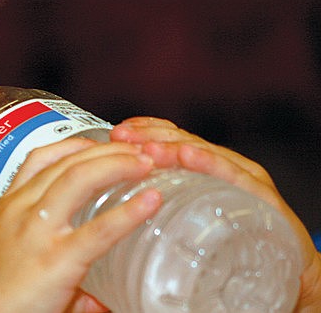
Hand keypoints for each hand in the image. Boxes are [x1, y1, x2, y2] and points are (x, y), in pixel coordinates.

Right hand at [0, 138, 161, 312]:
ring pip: (79, 178)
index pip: (40, 157)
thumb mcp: (13, 260)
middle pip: (67, 162)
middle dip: (106, 149)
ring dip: (117, 164)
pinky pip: (98, 229)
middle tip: (135, 149)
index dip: (74, 144)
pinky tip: (150, 200)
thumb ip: (52, 262)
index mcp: (8, 205)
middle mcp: (21, 209)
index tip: (100, 143)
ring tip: (146, 162)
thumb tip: (95, 298)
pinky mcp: (57, 260)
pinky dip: (129, 211)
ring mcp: (38, 231)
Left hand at [111, 117, 320, 312]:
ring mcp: (245, 178)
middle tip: (122, 137)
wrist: (290, 275)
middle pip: (183, 141)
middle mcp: (225, 166)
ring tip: (148, 148)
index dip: (144, 131)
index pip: (172, 138)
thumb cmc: (235, 246)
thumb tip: (116, 203)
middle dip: (150, 136)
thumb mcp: (193, 217)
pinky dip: (211, 164)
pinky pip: (235, 177)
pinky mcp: (264, 198)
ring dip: (173, 147)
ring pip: (205, 153)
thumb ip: (164, 203)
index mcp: (206, 168)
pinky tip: (189, 156)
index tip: (116, 132)